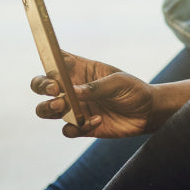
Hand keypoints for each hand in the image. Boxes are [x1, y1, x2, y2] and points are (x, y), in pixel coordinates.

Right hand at [32, 52, 156, 138]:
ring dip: (48, 109)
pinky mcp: (81, 127)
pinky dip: (77, 127)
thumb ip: (96, 87)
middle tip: (55, 90)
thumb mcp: (118, 83)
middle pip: (41, 85)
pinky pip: (68, 130)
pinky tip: (98, 120)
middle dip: (41, 86)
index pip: (56, 60)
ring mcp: (74, 108)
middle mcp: (72, 88)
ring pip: (45, 109)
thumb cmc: (133, 90)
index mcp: (80, 70)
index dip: (51, 60)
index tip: (59, 65)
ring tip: (63, 106)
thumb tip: (72, 92)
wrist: (148, 113)